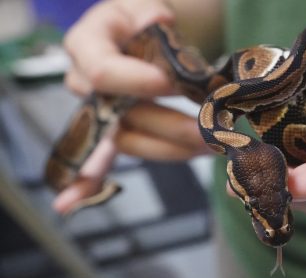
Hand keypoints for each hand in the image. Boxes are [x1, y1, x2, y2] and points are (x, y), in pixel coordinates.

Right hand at [53, 0, 211, 212]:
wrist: (150, 34)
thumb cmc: (150, 20)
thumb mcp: (151, 8)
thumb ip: (152, 18)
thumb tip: (159, 22)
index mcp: (89, 44)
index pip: (103, 73)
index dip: (135, 82)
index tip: (169, 83)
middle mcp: (86, 82)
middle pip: (123, 117)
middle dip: (172, 125)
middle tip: (211, 131)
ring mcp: (99, 111)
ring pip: (132, 141)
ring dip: (174, 148)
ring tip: (212, 146)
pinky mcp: (115, 130)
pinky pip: (99, 159)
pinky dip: (88, 182)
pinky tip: (67, 205)